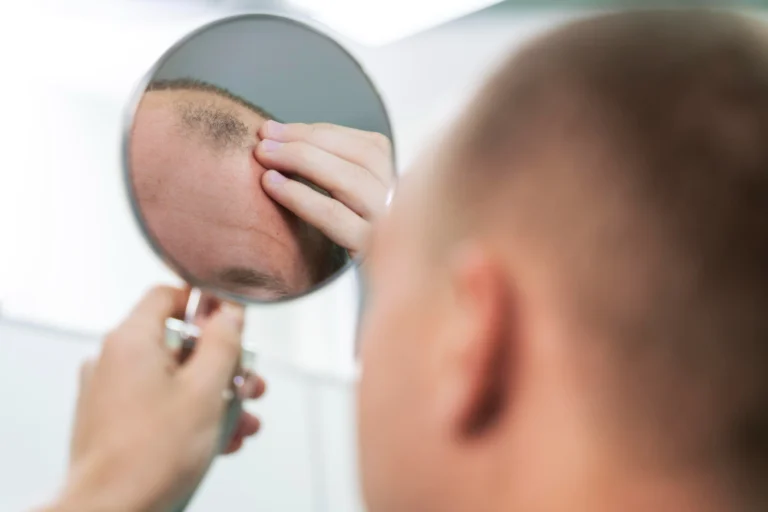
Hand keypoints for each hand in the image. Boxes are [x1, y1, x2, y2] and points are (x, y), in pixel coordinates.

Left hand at [46, 286, 263, 511]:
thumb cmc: (148, 458)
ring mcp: (111, 393)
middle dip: (223, 363)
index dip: (207, 305)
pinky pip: (161, 404)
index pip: (170, 295)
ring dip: (215, 395)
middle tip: (248, 382)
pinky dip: (192, 415)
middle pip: (179, 341)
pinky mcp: (114, 423)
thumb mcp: (205, 391)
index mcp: (131, 341)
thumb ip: (223, 344)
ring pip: (175, 378)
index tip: (233, 325)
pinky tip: (221, 439)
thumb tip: (230, 314)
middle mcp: (115, 361)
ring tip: (243, 420)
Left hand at [256, 121, 393, 258]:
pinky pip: (335, 217)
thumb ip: (331, 171)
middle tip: (261, 140)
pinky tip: (274, 187)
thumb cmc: (351, 244)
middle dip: (304, 141)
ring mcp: (390, 227)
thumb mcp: (352, 205)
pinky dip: (302, 197)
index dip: (314, 131)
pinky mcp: (371, 254)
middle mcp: (402, 201)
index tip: (272, 129)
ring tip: (263, 159)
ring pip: (350, 180)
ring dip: (302, 161)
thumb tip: (275, 136)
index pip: (364, 143)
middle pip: (359, 156)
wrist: (385, 302)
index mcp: (400, 182)